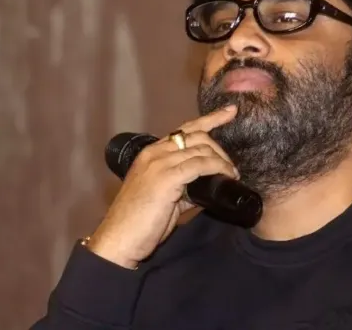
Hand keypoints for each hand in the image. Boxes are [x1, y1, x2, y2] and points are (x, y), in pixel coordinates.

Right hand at [86, 106, 238, 268]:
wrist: (119, 240)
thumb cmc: (141, 222)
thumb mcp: (166, 197)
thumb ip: (185, 186)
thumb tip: (210, 183)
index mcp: (152, 153)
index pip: (185, 129)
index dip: (210, 119)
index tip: (230, 112)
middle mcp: (155, 152)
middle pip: (197, 136)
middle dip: (220, 148)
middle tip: (232, 168)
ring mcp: (159, 162)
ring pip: (201, 148)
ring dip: (222, 161)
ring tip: (232, 175)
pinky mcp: (166, 176)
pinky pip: (200, 164)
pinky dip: (218, 168)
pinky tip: (226, 176)